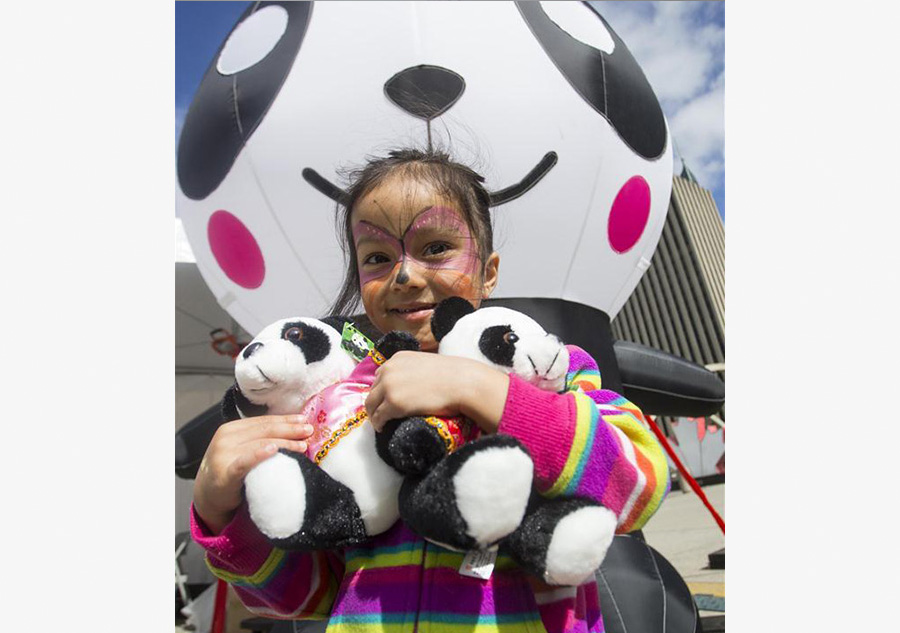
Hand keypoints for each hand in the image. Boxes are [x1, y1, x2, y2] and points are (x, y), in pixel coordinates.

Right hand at [193, 414, 314, 534]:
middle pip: (264, 431)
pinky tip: (273, 450)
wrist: (208, 494)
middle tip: (309, 431)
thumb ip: (258, 439)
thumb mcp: (241, 449)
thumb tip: (293, 430)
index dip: (285, 420)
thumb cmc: (230, 470)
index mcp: (232, 428)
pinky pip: (244, 462)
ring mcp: (224, 454)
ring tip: (302, 445)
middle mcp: (226, 437)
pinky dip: (259, 454)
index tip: (304, 420)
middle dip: (289, 429)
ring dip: (284, 443)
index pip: (263, 422)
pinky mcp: (225, 473)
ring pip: (260, 444)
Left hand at [365, 351, 509, 433]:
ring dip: (375, 415)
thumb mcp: (426, 363)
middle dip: (376, 402)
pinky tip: (384, 428)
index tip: (385, 399)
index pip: (379, 375)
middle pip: (373, 390)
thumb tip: (411, 385)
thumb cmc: (452, 375)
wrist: (462, 383)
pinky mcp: (393, 404)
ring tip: (381, 423)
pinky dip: (379, 424)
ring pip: (371, 404)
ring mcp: (389, 387)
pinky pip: (378, 417)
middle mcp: (389, 370)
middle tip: (382, 414)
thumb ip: (413, 370)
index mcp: (397, 358)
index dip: (382, 389)